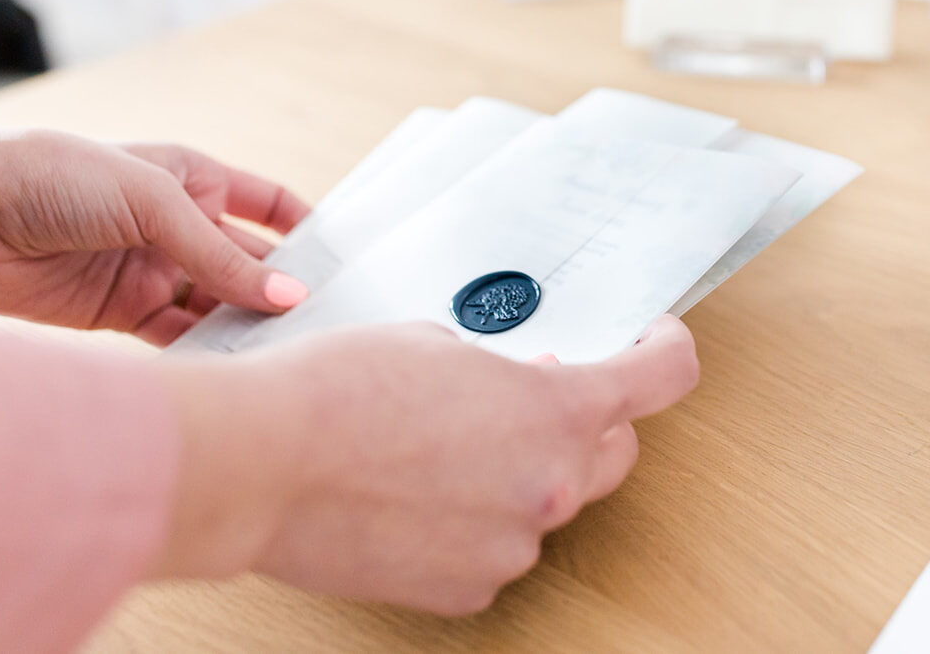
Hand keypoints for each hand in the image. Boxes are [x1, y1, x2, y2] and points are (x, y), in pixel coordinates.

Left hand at [0, 131, 310, 343]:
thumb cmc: (59, 177)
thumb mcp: (154, 202)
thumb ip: (221, 255)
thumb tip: (289, 295)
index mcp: (195, 179)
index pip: (268, 205)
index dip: (305, 227)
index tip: (343, 258)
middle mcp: (180, 226)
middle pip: (248, 261)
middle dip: (281, 286)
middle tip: (324, 319)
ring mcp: (153, 269)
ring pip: (217, 303)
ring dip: (245, 323)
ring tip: (283, 350)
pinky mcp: (121, 311)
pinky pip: (176, 334)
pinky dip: (203, 349)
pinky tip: (230, 364)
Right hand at [155, 315, 699, 613]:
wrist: (262, 462)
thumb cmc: (340, 389)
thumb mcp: (439, 347)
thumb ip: (504, 371)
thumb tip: (522, 387)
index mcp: (556, 411)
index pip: (663, 378)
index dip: (666, 350)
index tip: (654, 340)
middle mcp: (550, 487)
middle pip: (616, 450)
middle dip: (588, 418)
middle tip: (537, 391)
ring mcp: (510, 547)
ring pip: (550, 500)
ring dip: (524, 470)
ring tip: (449, 443)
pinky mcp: (465, 589)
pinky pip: (499, 545)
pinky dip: (481, 518)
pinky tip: (423, 490)